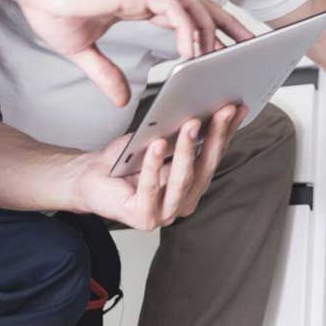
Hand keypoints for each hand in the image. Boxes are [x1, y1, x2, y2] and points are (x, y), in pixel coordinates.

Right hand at [11, 0, 254, 105]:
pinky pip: (173, 10)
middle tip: (252, 48)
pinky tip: (191, 53)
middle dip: (229, 26)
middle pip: (201, 6)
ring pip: (194, 5)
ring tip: (227, 58)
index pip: (185, 15)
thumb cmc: (50, 7)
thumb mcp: (80, 51)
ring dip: (213, 30)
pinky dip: (187, 30)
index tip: (225, 50)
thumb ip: (104, 73)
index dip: (208, 30)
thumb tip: (120, 100)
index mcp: (138, 4)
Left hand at [74, 103, 249, 228]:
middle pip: (205, 167)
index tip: (236, 108)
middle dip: (216, 137)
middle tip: (221, 111)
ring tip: (190, 125)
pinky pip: (151, 189)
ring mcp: (165, 213)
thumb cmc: (125, 160)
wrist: (89, 179)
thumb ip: (180, 133)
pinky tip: (157, 146)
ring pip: (183, 180)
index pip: (215, 156)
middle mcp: (184, 202)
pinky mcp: (143, 218)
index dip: (227, 132)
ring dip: (188, 150)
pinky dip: (155, 166)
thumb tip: (202, 107)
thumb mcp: (158, 140)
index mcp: (193, 184)